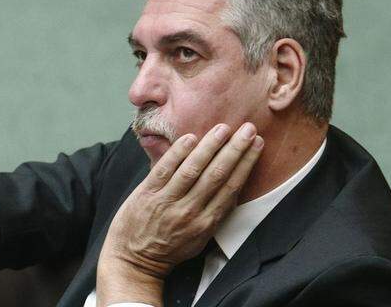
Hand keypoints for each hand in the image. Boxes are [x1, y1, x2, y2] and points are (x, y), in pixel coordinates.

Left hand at [97, 122, 262, 305]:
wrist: (133, 260)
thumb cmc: (169, 247)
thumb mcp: (199, 238)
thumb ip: (215, 213)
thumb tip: (234, 185)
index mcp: (206, 223)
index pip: (232, 187)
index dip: (246, 164)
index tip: (257, 145)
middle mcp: (189, 212)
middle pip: (217, 175)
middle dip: (235, 150)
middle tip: (248, 129)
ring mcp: (166, 202)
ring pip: (192, 169)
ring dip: (210, 146)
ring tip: (223, 129)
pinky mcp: (146, 194)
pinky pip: (164, 169)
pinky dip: (177, 153)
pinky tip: (191, 137)